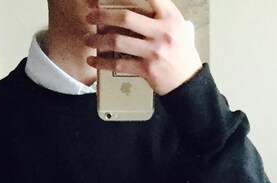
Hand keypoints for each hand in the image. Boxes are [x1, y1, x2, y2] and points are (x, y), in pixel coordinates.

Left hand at [85, 1, 201, 96]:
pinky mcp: (147, 69)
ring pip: (118, 41)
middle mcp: (162, 32)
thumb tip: (133, 3)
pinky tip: (94, 60)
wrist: (188, 81)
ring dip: (98, 40)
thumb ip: (159, 12)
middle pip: (125, 18)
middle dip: (103, 16)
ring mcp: (154, 51)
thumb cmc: (180, 51)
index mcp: (169, 17)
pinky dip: (103, 62)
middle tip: (91, 16)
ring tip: (88, 39)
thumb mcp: (176, 25)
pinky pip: (119, 64)